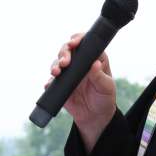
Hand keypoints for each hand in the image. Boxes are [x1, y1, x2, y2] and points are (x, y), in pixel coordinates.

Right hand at [49, 33, 117, 151]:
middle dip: (63, 52)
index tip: (74, 43)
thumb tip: (95, 64)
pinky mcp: (60, 84)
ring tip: (56, 72)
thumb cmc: (104, 99)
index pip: (85, 43)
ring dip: (55, 65)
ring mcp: (69, 72)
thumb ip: (100, 77)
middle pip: (68, 49)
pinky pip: (52, 80)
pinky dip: (49, 81)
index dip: (78, 39)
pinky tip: (49, 84)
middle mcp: (80, 62)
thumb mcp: (106, 88)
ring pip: (57, 62)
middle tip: (64, 62)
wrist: (94, 116)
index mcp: (94, 58)